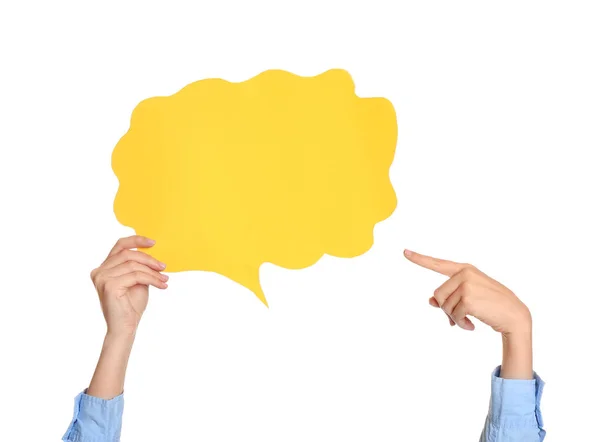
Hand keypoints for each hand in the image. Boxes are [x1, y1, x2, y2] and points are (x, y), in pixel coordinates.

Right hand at [90, 235, 167, 335]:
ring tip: (164, 279)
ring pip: (133, 265)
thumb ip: (139, 267)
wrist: (125, 328)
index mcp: (104, 268)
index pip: (119, 246)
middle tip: (163, 267)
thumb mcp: (137, 281)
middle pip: (128, 254)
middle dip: (148, 259)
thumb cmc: (131, 306)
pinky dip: (152, 279)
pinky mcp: (109, 286)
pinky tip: (161, 285)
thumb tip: (153, 253)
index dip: (136, 240)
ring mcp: (102, 278)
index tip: (153, 243)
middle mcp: (99, 271)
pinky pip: (136, 276)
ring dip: (152, 272)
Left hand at [403, 249, 530, 335]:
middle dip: (446, 309)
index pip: (438, 263)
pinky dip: (460, 323)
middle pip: (438, 294)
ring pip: (444, 305)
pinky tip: (471, 326)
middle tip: (459, 317)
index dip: (420, 259)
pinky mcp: (468, 298)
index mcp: (465, 269)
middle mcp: (464, 273)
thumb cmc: (492, 305)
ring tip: (467, 321)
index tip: (405, 252)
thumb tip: (430, 301)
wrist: (515, 315)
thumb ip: (450, 296)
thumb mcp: (470, 297)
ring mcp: (466, 284)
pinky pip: (453, 315)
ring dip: (454, 318)